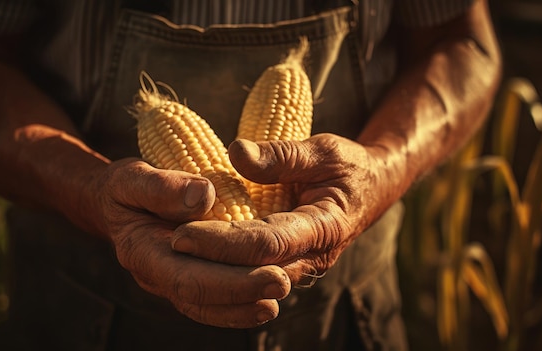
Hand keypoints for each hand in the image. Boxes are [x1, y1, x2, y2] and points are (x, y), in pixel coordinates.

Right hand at [91, 158, 290, 327]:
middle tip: (283, 283)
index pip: (188, 276)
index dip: (230, 281)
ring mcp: (171, 282)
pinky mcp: (186, 278)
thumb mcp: (132, 177)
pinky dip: (238, 304)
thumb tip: (203, 195)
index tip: (271, 272)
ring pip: (208, 306)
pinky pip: (211, 302)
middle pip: (202, 296)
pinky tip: (265, 299)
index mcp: (141, 251)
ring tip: (279, 297)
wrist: (113, 203)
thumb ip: (162, 186)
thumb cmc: (124, 188)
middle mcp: (156, 276)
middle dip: (244, 292)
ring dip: (244, 305)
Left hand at [171, 134, 397, 285]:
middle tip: (168, 246)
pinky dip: (226, 270)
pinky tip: (196, 261)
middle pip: (253, 270)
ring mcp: (301, 265)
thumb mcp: (324, 149)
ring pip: (252, 280)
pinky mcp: (290, 264)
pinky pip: (255, 274)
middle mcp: (312, 256)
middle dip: (210, 262)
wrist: (373, 189)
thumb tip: (237, 153)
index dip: (223, 241)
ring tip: (174, 256)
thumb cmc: (349, 166)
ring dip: (214, 271)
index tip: (183, 232)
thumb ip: (283, 153)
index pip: (266, 243)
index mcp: (324, 227)